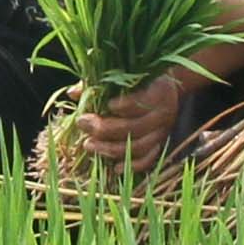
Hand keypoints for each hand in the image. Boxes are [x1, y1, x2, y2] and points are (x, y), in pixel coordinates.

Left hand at [70, 67, 213, 175]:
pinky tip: (114, 168)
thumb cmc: (142, 81)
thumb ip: (100, 83)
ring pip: (138, 147)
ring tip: (88, 145)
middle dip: (104, 129)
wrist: (170, 91)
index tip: (105, 105)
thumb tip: (73, 93)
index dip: (123, 106)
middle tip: (82, 124)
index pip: (141, 102)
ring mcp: (162, 132)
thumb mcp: (128, 76)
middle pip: (133, 127)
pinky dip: (132, 166)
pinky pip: (148, 160)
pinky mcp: (160, 145)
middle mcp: (163, 114)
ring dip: (111, 149)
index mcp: (158, 92)